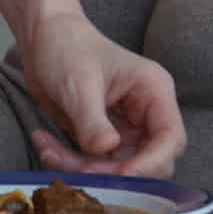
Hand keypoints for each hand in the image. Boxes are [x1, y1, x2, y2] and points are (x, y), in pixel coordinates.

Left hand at [21, 11, 185, 176]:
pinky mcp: (101, 135)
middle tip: (81, 169)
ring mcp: (123, 126)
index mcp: (153, 91)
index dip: (152, 162)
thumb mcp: (79, 84)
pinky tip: (45, 144)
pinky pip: (92, 162)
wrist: (41, 37)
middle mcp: (145, 112)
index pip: (171, 138)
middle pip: (147, 160)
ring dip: (83, 168)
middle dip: (113, 171)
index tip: (123, 175)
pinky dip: (68, 161)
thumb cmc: (67, 47)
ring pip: (116, 166)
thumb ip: (93, 120)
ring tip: (49, 150)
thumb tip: (107, 149)